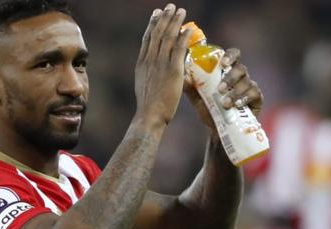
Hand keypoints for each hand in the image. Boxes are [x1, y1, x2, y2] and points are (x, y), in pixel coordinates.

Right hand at [134, 4, 192, 128]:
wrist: (149, 115)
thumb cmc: (149, 107)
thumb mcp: (145, 86)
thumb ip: (151, 75)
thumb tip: (157, 72)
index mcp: (142, 64)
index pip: (147, 39)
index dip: (152, 24)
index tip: (156, 14)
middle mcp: (150, 61)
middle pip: (157, 34)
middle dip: (164, 18)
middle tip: (170, 7)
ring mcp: (161, 64)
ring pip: (168, 37)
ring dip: (175, 22)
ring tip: (180, 11)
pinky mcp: (173, 70)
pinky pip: (179, 48)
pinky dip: (184, 37)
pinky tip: (188, 28)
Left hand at [186, 47, 264, 130]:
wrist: (219, 130)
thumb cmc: (210, 110)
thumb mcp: (199, 100)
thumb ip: (192, 88)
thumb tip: (184, 76)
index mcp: (227, 71)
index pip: (232, 55)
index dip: (229, 56)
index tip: (222, 63)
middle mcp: (240, 76)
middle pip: (240, 68)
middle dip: (230, 78)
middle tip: (219, 89)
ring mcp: (249, 86)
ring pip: (246, 82)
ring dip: (235, 92)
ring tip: (224, 103)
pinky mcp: (256, 98)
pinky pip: (254, 93)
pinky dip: (244, 99)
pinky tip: (236, 105)